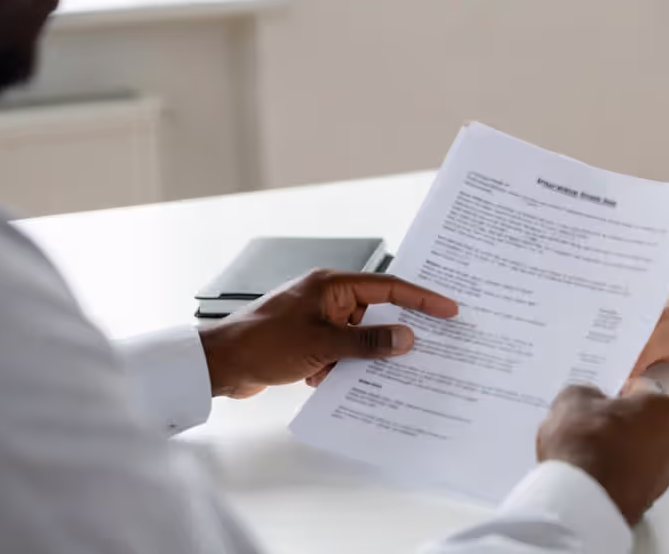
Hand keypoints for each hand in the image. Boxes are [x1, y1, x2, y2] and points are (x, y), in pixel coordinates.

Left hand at [198, 269, 457, 398]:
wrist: (218, 365)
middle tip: (427, 348)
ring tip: (371, 375)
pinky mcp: (307, 342)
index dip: (422, 299)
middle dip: (392, 335)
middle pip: (376, 314)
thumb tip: (407, 339)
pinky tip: (331, 382)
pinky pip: (340, 353)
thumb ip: (368, 342)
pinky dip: (341, 369)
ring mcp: (316, 320)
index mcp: (332, 286)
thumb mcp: (322, 345)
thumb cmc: (263, 344)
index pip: (388, 287)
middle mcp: (327, 298)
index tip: (449, 309)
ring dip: (362, 359)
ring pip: (358, 339)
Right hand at [537, 380, 668, 525]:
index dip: (621, 392)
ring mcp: (662, 476)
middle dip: (625, 426)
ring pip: (642, 458)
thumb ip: (588, 394)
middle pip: (647, 426)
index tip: (603, 399)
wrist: (580, 500)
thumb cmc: (582, 440)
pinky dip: (619, 480)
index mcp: (659, 408)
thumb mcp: (572, 399)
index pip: (644, 390)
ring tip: (590, 459)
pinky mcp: (648, 503)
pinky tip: (594, 481)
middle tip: (594, 429)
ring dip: (623, 455)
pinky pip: (633, 483)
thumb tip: (592, 400)